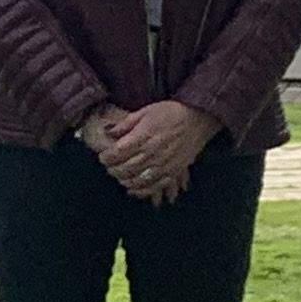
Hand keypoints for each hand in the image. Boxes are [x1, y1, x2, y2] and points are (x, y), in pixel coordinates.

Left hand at [100, 100, 217, 201]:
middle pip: (125, 168)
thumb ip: (126, 124)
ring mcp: (163, 164)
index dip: (106, 157)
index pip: (117, 153)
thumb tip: (109, 132)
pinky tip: (133, 189)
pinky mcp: (173, 171)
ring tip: (119, 177)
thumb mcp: (145, 111)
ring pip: (137, 180)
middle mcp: (152, 152)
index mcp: (143, 137)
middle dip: (113, 170)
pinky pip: (154, 186)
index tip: (102, 157)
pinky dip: (141, 190)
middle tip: (109, 167)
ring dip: (124, 180)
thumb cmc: (171, 112)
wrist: (197, 119)